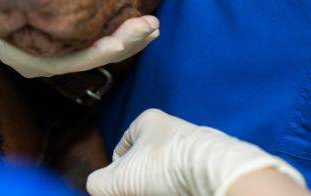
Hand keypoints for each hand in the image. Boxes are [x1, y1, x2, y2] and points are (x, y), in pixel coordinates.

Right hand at [0, 0, 159, 77]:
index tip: (121, 40)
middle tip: (150, 28)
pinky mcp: (63, 36)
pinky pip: (93, 38)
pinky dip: (116, 30)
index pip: (63, 61)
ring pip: (94, 51)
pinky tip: (139, 19)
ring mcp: (52, 48)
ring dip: (125, 39)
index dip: (94, 52)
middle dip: (120, 45)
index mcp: (17, 50)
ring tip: (152, 25)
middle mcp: (37, 56)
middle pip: (86, 59)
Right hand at [87, 109, 306, 195]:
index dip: (116, 172)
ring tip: (161, 194)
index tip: (119, 189)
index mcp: (148, 122)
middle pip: (143, 166)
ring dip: (156, 189)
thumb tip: (94, 188)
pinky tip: (178, 194)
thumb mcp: (121, 177)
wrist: (216, 173)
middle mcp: (172, 132)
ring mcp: (192, 149)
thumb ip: (98, 184)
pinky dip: (177, 190)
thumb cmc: (167, 164)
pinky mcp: (208, 167)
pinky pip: (183, 181)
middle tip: (137, 193)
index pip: (121, 149)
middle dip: (137, 185)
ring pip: (164, 176)